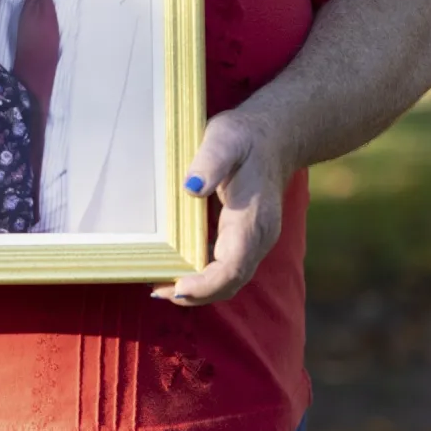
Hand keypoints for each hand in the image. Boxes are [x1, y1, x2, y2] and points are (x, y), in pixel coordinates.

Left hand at [153, 109, 291, 306]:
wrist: (274, 137)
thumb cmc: (245, 137)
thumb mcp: (224, 139)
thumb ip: (210, 162)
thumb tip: (192, 187)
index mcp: (252, 220)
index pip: (233, 267)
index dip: (205, 284)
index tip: (176, 288)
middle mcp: (258, 238)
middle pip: (229, 282)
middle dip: (195, 293)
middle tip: (156, 290)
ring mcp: (254, 241)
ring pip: (228, 279)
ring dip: (196, 288)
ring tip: (159, 286)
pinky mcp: (245, 239)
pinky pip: (225, 268)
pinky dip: (202, 275)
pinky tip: (176, 270)